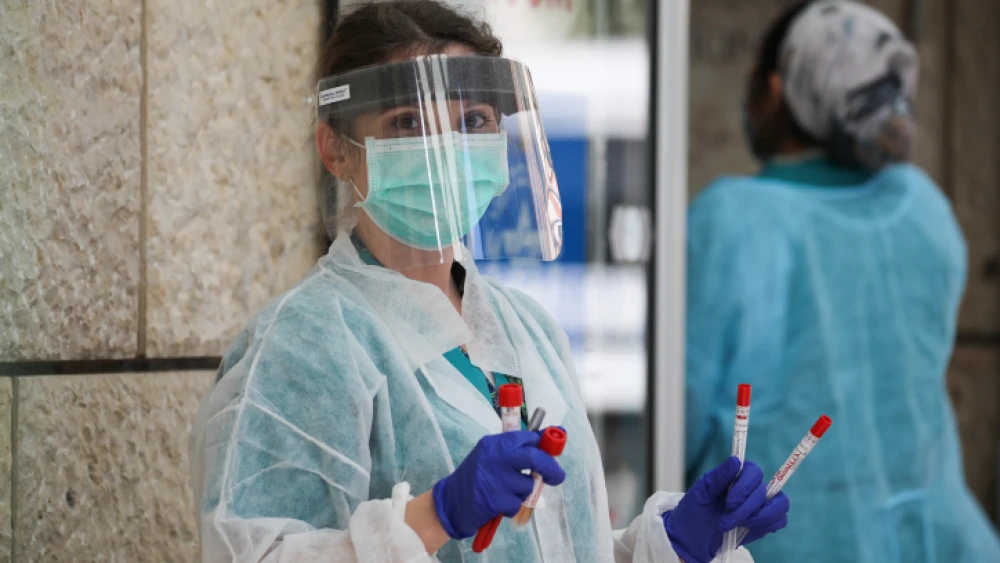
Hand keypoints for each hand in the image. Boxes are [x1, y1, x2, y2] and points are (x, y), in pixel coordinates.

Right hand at [432, 430, 565, 538]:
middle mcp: (495, 457)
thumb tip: (545, 441)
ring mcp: (495, 479)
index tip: (553, 451)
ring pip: (527, 485)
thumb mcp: (490, 456)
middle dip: (550, 467)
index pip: (527, 437)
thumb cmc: (476, 478)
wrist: (450, 502)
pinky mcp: (495, 500)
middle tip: (557, 476)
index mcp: (494, 443)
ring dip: (522, 492)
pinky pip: (517, 504)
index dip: (544, 445)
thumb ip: (514, 450)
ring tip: (506, 493)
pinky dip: (511, 507)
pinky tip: (498, 505)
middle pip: (533, 457)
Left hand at [662, 457, 788, 562]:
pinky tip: (747, 529)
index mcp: (737, 475)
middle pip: (764, 491)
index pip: (754, 471)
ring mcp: (761, 504)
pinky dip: (767, 525)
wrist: (693, 538)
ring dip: (759, 518)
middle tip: (725, 521)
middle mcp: (752, 487)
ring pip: (779, 504)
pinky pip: (780, 520)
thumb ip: (720, 476)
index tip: (730, 501)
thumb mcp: (702, 492)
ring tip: (737, 526)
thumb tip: (736, 460)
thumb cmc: (695, 511)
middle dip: (745, 509)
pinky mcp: (765, 522)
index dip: (746, 486)